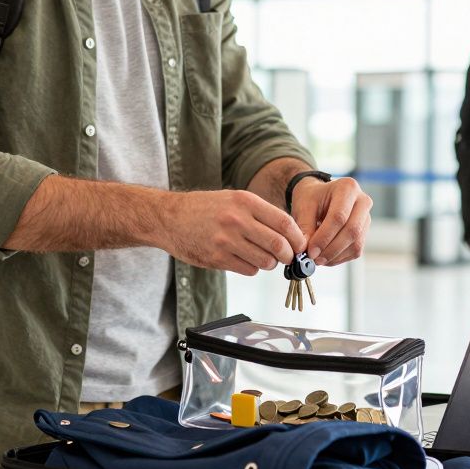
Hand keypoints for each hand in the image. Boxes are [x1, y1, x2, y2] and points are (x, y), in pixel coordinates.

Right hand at [156, 190, 304, 275]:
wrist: (169, 217)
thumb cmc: (205, 209)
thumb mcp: (233, 199)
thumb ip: (260, 214)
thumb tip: (291, 234)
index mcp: (245, 201)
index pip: (284, 222)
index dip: (297, 237)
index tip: (300, 245)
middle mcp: (237, 219)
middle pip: (279, 244)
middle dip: (289, 255)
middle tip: (288, 257)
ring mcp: (226, 240)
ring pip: (266, 261)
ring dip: (270, 263)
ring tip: (265, 258)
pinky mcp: (217, 258)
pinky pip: (249, 269)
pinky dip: (253, 268)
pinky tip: (245, 260)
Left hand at [290, 176, 372, 265]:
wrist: (319, 197)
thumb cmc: (312, 198)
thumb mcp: (303, 206)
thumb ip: (305, 227)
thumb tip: (306, 249)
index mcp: (347, 187)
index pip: (339, 216)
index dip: (324, 237)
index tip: (311, 250)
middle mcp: (362, 201)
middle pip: (352, 230)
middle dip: (331, 249)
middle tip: (314, 258)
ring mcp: (366, 217)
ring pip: (356, 243)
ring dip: (335, 256)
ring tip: (318, 259)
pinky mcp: (364, 232)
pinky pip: (356, 250)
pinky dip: (340, 258)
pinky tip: (326, 257)